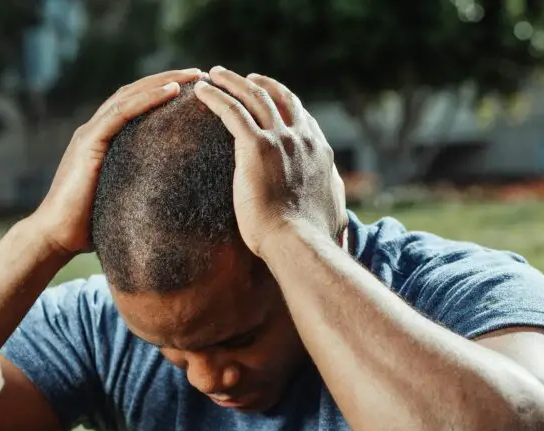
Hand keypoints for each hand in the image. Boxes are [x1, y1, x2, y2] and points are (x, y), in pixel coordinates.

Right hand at [32, 68, 202, 257]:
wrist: (57, 237)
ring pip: (130, 95)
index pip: (136, 105)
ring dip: (163, 81)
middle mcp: (96, 130)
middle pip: (135, 92)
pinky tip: (171, 91)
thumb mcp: (123, 199)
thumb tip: (174, 200)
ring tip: (193, 75)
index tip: (195, 89)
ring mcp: (90, 134)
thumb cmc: (90, 226)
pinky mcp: (88, 143)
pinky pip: (121, 113)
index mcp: (104, 140)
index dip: (163, 92)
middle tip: (201, 73)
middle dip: (169, 79)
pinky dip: (147, 99)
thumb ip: (140, 188)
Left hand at [194, 66, 346, 257]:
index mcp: (320, 151)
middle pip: (279, 98)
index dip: (286, 103)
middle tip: (246, 78)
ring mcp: (280, 140)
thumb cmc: (312, 236)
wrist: (299, 243)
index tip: (273, 97)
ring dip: (233, 81)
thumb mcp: (334, 210)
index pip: (302, 117)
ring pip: (254, 97)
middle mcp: (302, 139)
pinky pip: (231, 111)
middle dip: (261, 84)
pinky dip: (215, 97)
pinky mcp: (255, 147)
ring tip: (215, 74)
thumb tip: (341, 207)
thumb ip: (332, 198)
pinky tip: (201, 91)